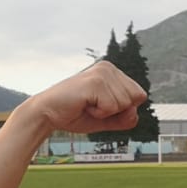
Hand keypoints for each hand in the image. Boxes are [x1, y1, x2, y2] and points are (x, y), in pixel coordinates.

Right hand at [23, 61, 146, 134]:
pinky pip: (112, 107)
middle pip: (136, 98)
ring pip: (125, 104)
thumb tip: (135, 112)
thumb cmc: (75, 114)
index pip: (139, 95)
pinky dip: (99, 113)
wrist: (47, 114)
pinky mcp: (95, 82)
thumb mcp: (107, 119)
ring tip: (87, 104)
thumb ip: (125, 118)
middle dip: (116, 110)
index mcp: (113, 72)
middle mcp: (109, 68)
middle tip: (93, 106)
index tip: (101, 106)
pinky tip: (84, 105)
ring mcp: (102, 73)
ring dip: (106, 112)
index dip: (123, 109)